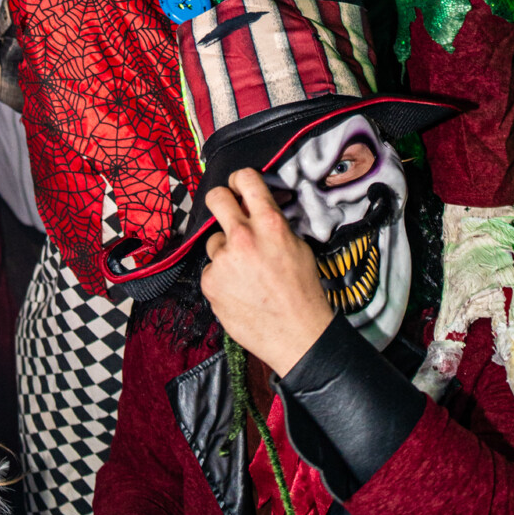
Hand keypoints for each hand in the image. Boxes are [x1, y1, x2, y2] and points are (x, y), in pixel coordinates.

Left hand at [201, 167, 333, 374]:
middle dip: (220, 201)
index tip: (238, 187)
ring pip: (215, 242)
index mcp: (269, 224)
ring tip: (246, 275)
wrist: (298, 336)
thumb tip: (254, 210)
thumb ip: (272, 224)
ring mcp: (223, 260)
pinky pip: (211, 270)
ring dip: (226, 252)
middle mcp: (243, 237)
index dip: (240, 180)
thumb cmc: (303, 294)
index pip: (246, 178)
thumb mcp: (297, 247)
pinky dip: (221, 278)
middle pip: (215, 197)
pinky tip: (239, 292)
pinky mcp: (210, 282)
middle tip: (227, 212)